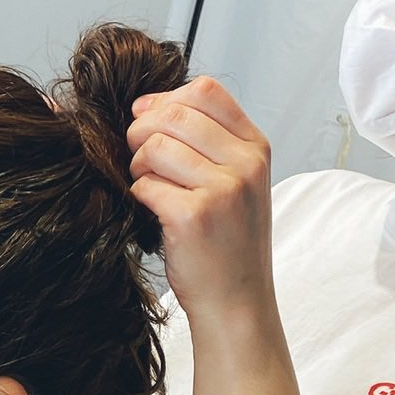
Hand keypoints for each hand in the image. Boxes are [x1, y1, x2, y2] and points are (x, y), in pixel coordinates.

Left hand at [126, 76, 277, 327]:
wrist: (237, 303)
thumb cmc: (228, 245)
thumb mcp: (236, 184)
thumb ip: (205, 142)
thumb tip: (146, 105)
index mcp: (256, 148)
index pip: (206, 91)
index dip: (166, 99)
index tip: (147, 117)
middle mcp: (245, 164)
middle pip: (175, 114)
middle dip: (142, 131)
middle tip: (139, 159)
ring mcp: (223, 189)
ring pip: (155, 146)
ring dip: (138, 165)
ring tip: (147, 187)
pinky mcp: (194, 216)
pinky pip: (146, 184)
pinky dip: (139, 196)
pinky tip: (153, 212)